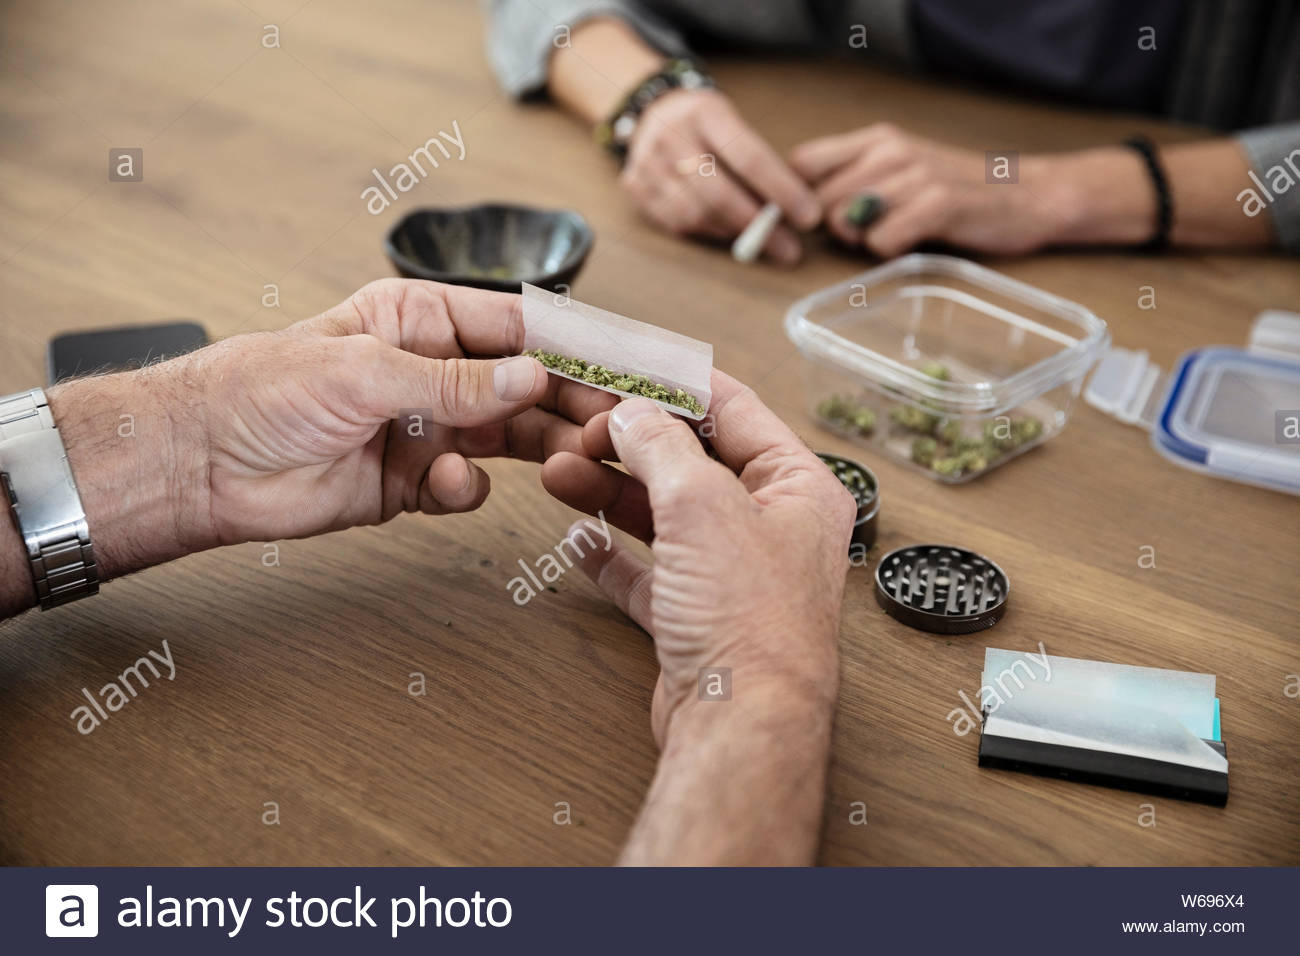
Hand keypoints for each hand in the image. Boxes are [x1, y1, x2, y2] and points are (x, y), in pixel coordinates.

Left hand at [37, 279, 614, 590]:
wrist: (202, 466)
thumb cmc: (260, 391)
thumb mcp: (364, 370)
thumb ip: (455, 380)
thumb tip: (531, 376)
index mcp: (419, 319)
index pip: (513, 326)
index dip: (569, 344)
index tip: (618, 361)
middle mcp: (430, 372)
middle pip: (524, 384)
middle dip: (567, 402)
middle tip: (609, 422)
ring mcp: (425, 427)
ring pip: (507, 436)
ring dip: (540, 448)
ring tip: (569, 458)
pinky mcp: (413, 482)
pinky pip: (466, 485)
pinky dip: (468, 488)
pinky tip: (451, 482)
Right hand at [541, 372, 854, 746]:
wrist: (740, 720)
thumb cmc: (751, 620)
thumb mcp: (701, 505)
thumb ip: (663, 447)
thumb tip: (634, 413)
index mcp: (798, 487)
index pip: (735, 410)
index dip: (676, 383)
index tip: (626, 366)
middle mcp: (771, 528)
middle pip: (693, 463)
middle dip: (631, 443)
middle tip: (582, 427)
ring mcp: (733, 575)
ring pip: (664, 516)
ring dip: (611, 493)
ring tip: (559, 474)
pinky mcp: (697, 618)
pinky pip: (649, 574)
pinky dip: (613, 555)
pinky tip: (579, 538)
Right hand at [621, 89, 820, 262]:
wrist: (652, 111)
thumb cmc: (706, 124)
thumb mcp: (733, 122)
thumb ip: (759, 160)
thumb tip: (796, 208)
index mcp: (705, 113)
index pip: (749, 157)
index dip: (782, 191)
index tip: (808, 217)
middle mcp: (672, 136)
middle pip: (720, 194)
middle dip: (759, 227)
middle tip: (789, 249)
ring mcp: (648, 164)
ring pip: (697, 215)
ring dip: (734, 233)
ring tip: (759, 239)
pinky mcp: (635, 187)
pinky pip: (677, 223)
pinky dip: (708, 232)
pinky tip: (726, 230)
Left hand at [790, 123, 1074, 256]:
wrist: (1031, 195)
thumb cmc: (958, 191)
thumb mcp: (901, 172)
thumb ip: (855, 180)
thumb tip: (800, 208)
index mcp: (877, 139)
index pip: (802, 161)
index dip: (799, 197)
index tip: (818, 218)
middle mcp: (891, 149)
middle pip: (818, 200)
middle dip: (834, 228)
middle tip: (871, 232)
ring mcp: (916, 174)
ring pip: (844, 220)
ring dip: (861, 240)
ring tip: (896, 234)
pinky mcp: (938, 203)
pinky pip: (880, 240)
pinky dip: (889, 251)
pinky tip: (913, 243)